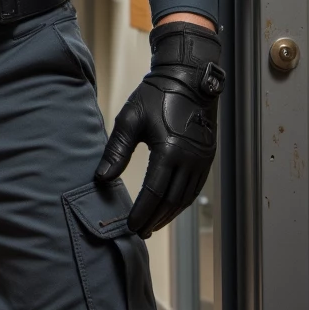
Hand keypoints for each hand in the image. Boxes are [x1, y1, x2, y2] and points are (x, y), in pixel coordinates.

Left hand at [95, 22, 224, 237]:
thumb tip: (101, 179)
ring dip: (169, 214)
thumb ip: (116, 150)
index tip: (129, 226)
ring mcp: (202, 160)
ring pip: (186, 198)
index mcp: (170, 151)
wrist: (188, 77)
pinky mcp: (207, 157)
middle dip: (154, 219)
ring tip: (152, 225)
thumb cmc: (156, 94)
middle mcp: (190, 159)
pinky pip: (195, 188)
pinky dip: (181, 202)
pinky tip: (169, 207)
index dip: (141, 212)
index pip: (154, 193)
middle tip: (139, 232)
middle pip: (171, 201)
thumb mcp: (130, 118)